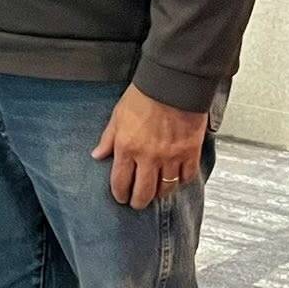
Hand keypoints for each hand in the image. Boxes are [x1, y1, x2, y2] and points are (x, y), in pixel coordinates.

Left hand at [91, 84, 206, 209]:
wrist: (172, 85)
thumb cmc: (143, 97)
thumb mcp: (117, 116)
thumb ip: (108, 139)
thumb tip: (98, 155)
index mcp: (127, 148)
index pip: (120, 182)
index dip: (120, 194)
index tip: (121, 197)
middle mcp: (148, 157)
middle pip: (143, 192)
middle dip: (138, 201)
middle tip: (137, 202)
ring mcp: (171, 157)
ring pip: (166, 188)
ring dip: (159, 194)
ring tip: (156, 193)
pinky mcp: (190, 153)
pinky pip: (187, 177)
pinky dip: (181, 181)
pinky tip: (176, 179)